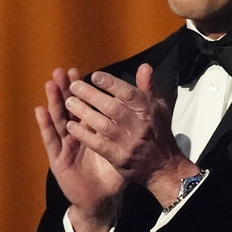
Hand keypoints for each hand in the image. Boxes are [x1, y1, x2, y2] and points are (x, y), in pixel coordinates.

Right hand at [35, 68, 124, 229]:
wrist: (103, 195)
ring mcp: (66, 144)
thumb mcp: (128, 142)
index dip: (87, 88)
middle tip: (64, 71)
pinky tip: (40, 110)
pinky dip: (45, 124)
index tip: (86, 72)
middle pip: (71, 107)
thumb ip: (135, 122)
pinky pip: (51, 139)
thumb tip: (143, 113)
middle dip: (68, 89)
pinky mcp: (58, 157)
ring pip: (59, 118)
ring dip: (55, 100)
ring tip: (51, 82)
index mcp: (93, 127)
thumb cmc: (115, 167)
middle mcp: (78, 133)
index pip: (89, 104)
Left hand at [62, 64, 199, 206]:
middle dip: (92, 96)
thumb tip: (144, 66)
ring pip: (103, 126)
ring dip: (84, 113)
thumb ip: (148, 88)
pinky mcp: (119, 159)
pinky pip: (98, 145)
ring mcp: (129, 144)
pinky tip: (71, 126)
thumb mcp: (158, 107)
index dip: (112, 84)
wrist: (162, 164)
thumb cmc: (157, 130)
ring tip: (68, 102)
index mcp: (149, 111)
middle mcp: (140, 126)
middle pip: (113, 108)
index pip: (129, 94)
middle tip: (74, 86)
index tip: (95, 76)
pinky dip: (84, 135)